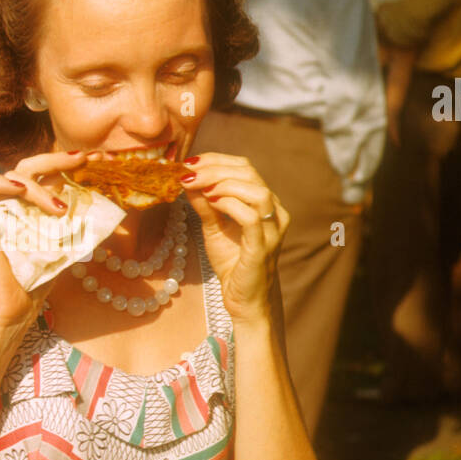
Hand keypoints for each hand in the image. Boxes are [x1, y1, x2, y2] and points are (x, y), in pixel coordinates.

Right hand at [0, 148, 101, 333]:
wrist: (16, 308)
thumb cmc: (39, 280)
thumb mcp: (66, 244)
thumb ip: (77, 221)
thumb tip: (105, 201)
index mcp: (31, 206)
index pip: (48, 173)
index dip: (70, 162)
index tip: (98, 158)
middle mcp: (11, 203)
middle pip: (30, 166)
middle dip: (58, 158)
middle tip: (83, 158)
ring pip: (12, 175)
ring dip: (39, 186)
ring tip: (61, 209)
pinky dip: (3, 184)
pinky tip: (24, 191)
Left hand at [179, 153, 288, 326]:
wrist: (242, 299)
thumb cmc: (231, 262)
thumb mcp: (213, 226)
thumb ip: (203, 203)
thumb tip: (186, 178)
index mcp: (264, 202)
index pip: (244, 167)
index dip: (215, 160)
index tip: (188, 163)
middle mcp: (274, 211)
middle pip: (249, 173)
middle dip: (214, 169)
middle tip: (187, 174)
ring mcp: (272, 229)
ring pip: (256, 190)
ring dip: (223, 184)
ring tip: (199, 188)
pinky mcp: (263, 247)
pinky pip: (251, 217)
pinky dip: (230, 204)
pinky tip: (211, 204)